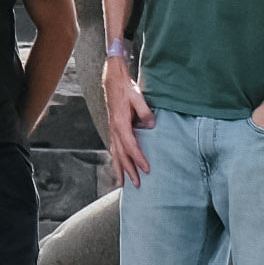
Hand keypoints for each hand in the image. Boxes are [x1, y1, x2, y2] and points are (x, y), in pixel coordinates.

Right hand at [101, 58, 153, 185]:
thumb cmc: (126, 88)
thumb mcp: (138, 96)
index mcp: (121, 123)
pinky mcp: (114, 128)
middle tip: (136, 185)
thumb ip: (145, 112)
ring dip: (120, 169)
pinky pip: (114, 148)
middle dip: (128, 171)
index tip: (147, 170)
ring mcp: (113, 129)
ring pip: (115, 153)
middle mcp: (115, 129)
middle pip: (121, 154)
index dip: (139, 159)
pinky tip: (119, 166)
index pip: (131, 146)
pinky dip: (116, 159)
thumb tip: (150, 125)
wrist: (113, 79)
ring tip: (123, 183)